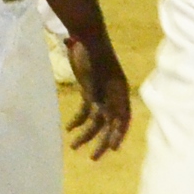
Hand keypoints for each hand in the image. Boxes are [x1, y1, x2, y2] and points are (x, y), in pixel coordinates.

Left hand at [67, 34, 130, 159]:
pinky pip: (86, 111)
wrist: (85, 36)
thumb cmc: (93, 52)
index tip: (112, 148)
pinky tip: (69, 128)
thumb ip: (100, 91)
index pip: (123, 117)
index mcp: (120, 90)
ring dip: (87, 134)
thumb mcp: (98, 72)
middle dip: (102, 141)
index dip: (119, 133)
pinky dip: (78, 121)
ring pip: (97, 120)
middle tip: (93, 158)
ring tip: (74, 146)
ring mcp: (102, 93)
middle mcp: (113, 94)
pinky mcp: (90, 91)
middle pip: (110, 123)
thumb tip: (102, 112)